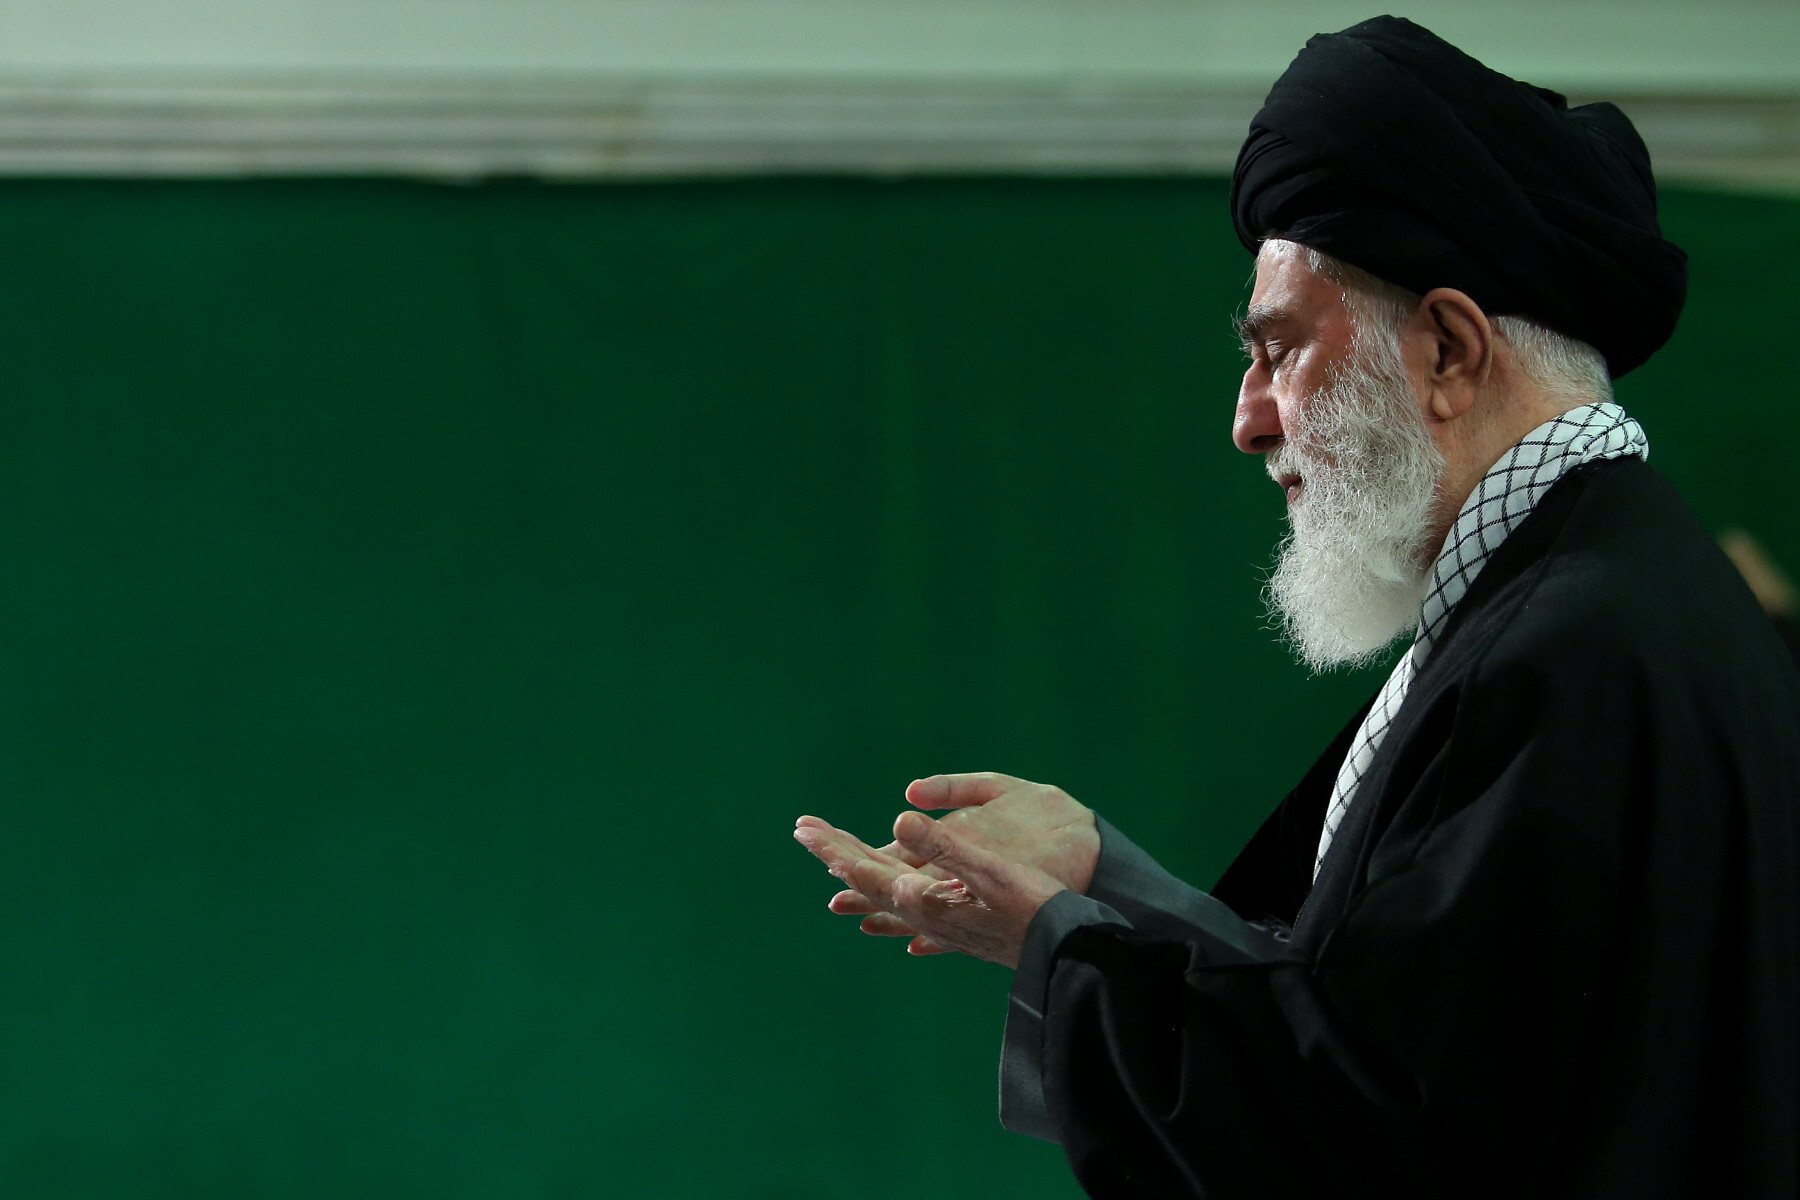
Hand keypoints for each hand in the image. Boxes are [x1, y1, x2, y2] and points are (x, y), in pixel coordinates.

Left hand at [824, 773, 1098, 953]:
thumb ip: (943, 846)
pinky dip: (890, 904)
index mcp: (923, 898)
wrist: (1066, 955)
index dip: (832, 844)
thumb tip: (896, 824)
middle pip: (867, 880)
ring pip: (886, 897)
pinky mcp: (958, 930)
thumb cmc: (1033, 907)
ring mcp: (939, 926)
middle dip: (835, 852)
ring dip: (860, 875)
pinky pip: (911, 914)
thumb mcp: (989, 868)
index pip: (863, 867)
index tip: (803, 827)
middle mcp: (923, 915)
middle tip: (804, 831)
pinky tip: (889, 917)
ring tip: (838, 864)